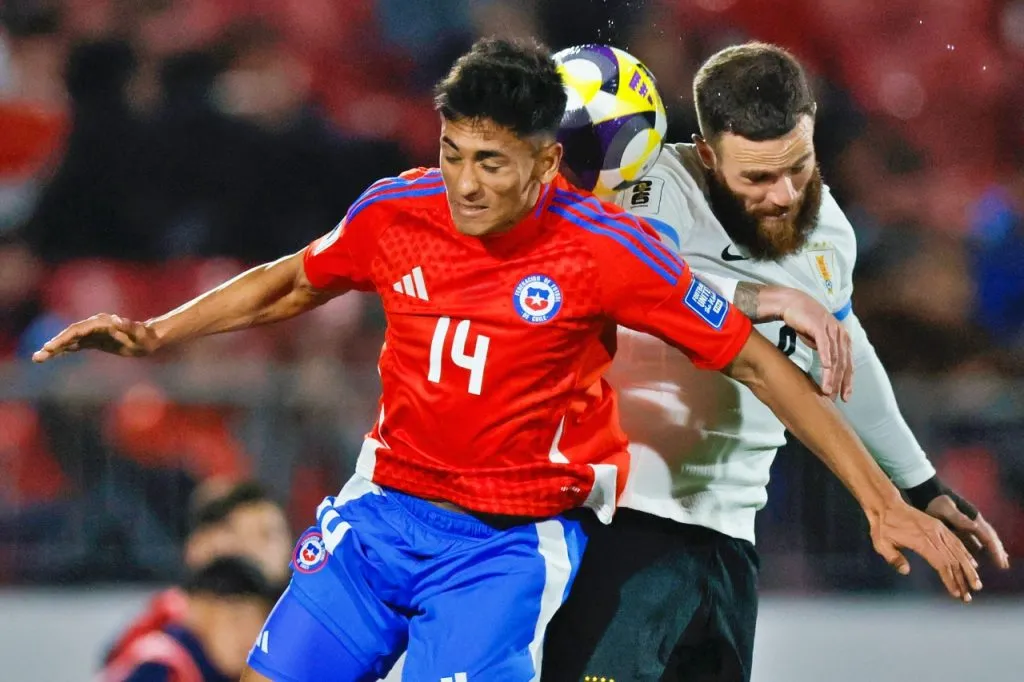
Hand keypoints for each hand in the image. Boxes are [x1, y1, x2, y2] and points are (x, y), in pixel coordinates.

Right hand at [32, 314, 159, 362]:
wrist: (149, 338)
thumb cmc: (146, 337)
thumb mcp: (140, 334)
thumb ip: (129, 327)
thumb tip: (116, 320)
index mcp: (101, 323)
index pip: (77, 330)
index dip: (63, 338)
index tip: (51, 347)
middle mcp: (94, 326)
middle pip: (69, 335)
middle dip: (53, 345)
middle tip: (38, 357)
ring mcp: (92, 333)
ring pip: (69, 340)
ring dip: (53, 349)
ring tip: (37, 359)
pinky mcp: (94, 341)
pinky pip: (75, 345)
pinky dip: (63, 350)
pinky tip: (51, 356)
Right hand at [779, 291, 851, 400]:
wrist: (792, 303)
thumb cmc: (804, 322)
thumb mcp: (818, 339)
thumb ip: (826, 351)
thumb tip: (828, 367)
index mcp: (843, 338)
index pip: (848, 363)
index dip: (847, 381)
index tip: (845, 397)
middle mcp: (840, 334)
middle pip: (843, 363)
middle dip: (840, 383)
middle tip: (835, 398)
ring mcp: (831, 329)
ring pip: (834, 357)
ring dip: (831, 376)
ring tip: (827, 390)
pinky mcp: (819, 326)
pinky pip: (825, 345)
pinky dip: (826, 357)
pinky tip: (826, 369)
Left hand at [870, 500, 982, 602]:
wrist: (886, 505)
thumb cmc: (882, 526)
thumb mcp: (881, 543)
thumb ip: (893, 557)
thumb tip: (905, 571)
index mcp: (921, 541)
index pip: (941, 564)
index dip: (950, 580)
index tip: (957, 594)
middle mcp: (934, 535)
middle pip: (953, 560)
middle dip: (963, 579)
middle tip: (969, 596)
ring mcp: (938, 529)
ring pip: (958, 551)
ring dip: (968, 569)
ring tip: (976, 584)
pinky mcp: (939, 526)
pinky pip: (956, 541)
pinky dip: (966, 553)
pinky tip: (972, 564)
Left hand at [926, 495, 1010, 569]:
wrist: (930, 496)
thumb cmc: (937, 503)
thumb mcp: (946, 509)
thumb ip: (959, 518)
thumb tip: (976, 527)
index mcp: (973, 518)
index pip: (987, 536)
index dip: (994, 549)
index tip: (1000, 559)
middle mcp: (974, 521)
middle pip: (990, 537)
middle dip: (997, 551)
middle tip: (1004, 565)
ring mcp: (969, 524)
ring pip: (985, 538)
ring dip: (992, 549)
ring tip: (1000, 561)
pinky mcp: (963, 526)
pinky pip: (976, 538)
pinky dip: (982, 545)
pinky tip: (982, 551)